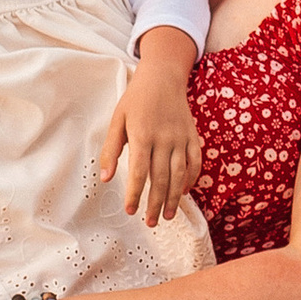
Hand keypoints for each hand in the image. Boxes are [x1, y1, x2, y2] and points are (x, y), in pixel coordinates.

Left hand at [101, 66, 204, 225]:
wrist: (163, 76)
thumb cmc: (136, 99)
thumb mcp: (117, 120)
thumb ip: (110, 150)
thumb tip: (105, 178)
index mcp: (142, 134)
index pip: (139, 171)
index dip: (134, 193)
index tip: (130, 210)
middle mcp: (164, 138)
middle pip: (160, 178)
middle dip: (155, 203)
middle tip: (150, 222)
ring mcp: (181, 138)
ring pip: (179, 174)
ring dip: (173, 197)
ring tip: (167, 215)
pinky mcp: (192, 136)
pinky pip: (195, 162)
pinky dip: (191, 179)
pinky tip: (183, 193)